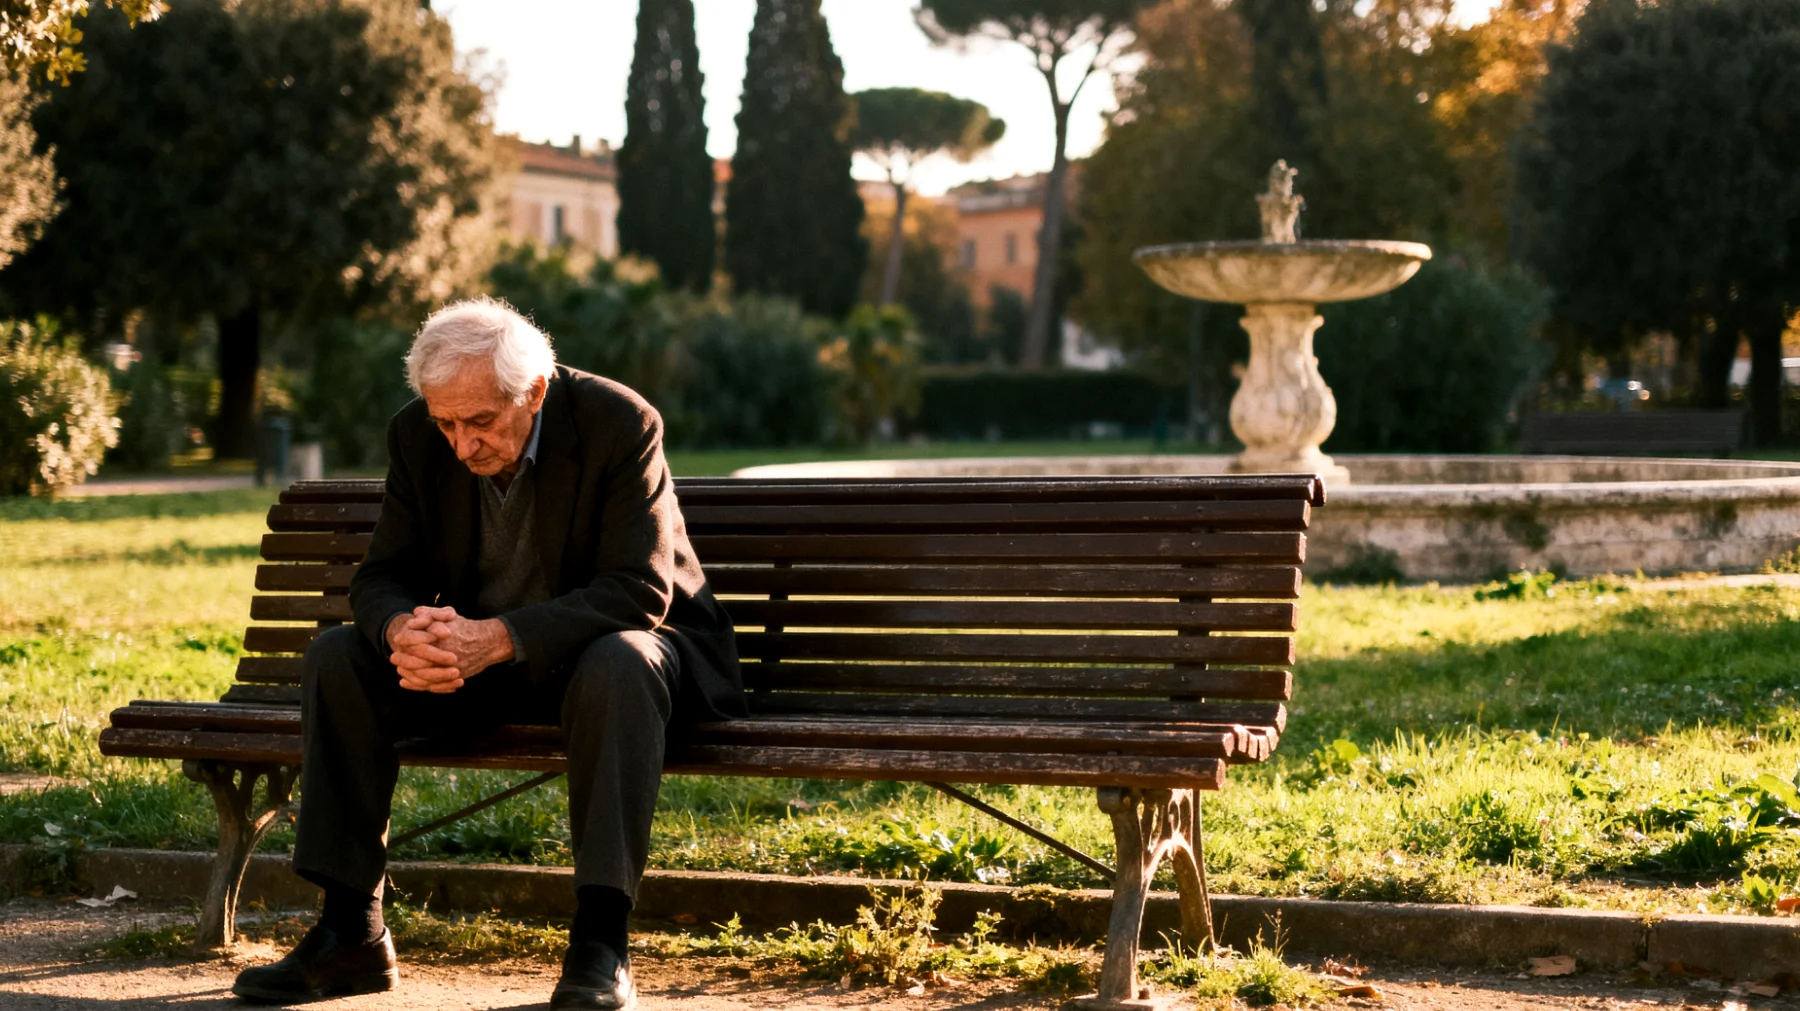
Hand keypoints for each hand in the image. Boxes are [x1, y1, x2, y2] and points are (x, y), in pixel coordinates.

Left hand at [388, 605, 514, 692]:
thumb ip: (432, 613)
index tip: (397, 641)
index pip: (414, 640)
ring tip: (400, 672)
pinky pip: (432, 685)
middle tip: (394, 658)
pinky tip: (408, 682)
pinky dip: (418, 685)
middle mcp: (444, 653)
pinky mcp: (453, 678)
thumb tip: (416, 613)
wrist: (488, 643)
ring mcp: (449, 668)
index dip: (404, 641)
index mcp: (440, 637)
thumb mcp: (450, 615)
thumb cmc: (466, 628)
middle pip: (415, 661)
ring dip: (409, 674)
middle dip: (403, 660)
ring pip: (422, 675)